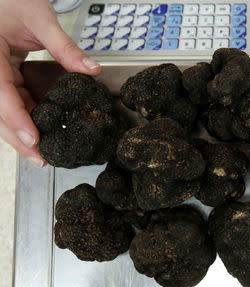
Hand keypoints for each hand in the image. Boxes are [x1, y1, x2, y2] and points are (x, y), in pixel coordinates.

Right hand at [0, 0, 100, 166]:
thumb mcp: (40, 17)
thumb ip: (65, 47)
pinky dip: (24, 116)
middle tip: (40, 158)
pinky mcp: (1, 74)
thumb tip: (92, 70)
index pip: (0, 94)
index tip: (33, 139)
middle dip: (17, 136)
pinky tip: (39, 130)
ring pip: (2, 109)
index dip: (16, 119)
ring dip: (20, 131)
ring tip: (40, 152)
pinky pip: (10, 99)